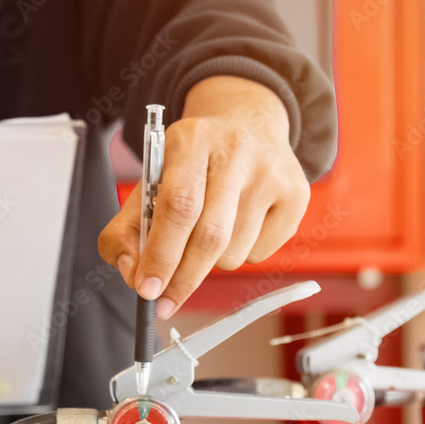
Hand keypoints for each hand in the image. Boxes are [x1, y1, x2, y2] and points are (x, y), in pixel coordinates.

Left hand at [98, 76, 309, 318]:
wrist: (249, 123)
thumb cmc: (194, 163)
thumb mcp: (151, 180)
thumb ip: (128, 228)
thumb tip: (133, 273)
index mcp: (191, 139)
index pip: (178, 206)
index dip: (161, 254)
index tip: (146, 289)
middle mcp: (236, 150)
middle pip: (210, 235)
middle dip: (183, 277)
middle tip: (166, 300)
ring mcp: (272, 172)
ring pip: (233, 253)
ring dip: (211, 263)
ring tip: (208, 233)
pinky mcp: (297, 194)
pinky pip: (259, 255)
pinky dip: (239, 255)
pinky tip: (238, 225)